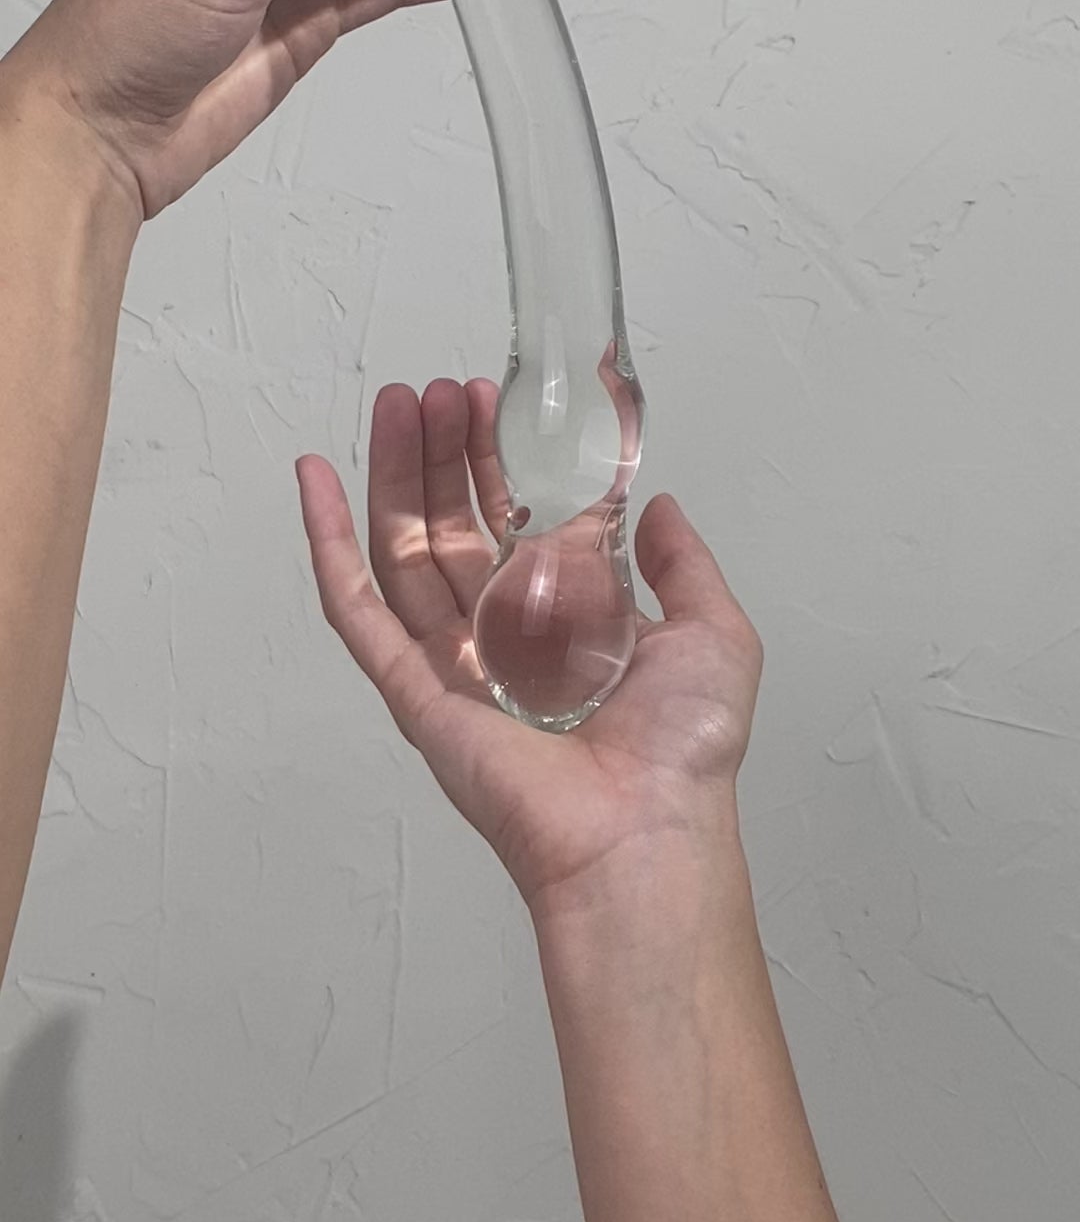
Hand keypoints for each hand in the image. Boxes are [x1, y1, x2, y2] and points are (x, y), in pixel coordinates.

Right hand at [297, 379, 762, 914]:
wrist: (644, 832)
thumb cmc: (683, 753)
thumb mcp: (714, 634)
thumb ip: (685, 566)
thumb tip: (656, 504)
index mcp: (561, 621)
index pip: (510, 521)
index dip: (493, 460)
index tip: (484, 401)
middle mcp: (500, 637)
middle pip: (448, 525)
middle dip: (438, 453)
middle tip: (429, 390)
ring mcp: (450, 663)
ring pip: (401, 551)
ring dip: (392, 476)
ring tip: (393, 404)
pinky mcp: (413, 692)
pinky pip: (356, 612)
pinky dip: (328, 545)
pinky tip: (316, 481)